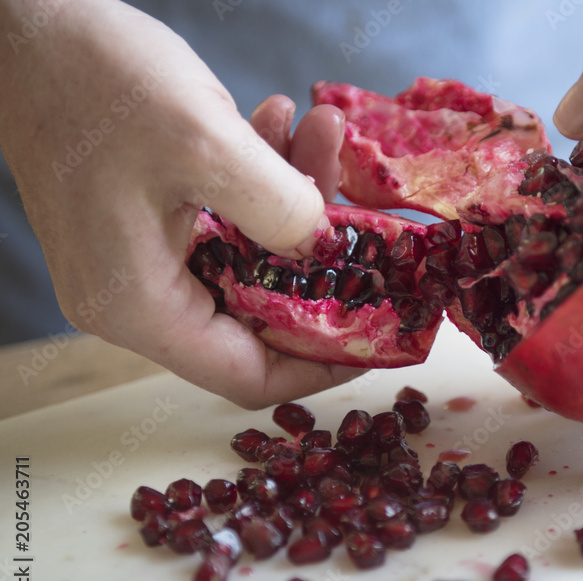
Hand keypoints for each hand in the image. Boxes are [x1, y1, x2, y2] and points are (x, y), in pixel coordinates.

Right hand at [0, 0, 357, 406]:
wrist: (23, 22)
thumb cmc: (94, 79)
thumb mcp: (206, 144)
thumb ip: (281, 210)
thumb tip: (324, 247)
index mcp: (140, 306)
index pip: (247, 376)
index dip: (321, 364)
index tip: (379, 333)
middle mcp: (134, 299)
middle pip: (256, 316)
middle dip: (320, 261)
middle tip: (363, 211)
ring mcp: (136, 261)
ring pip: (248, 260)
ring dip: (294, 201)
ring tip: (322, 132)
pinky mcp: (142, 223)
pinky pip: (221, 223)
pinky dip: (258, 183)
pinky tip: (279, 123)